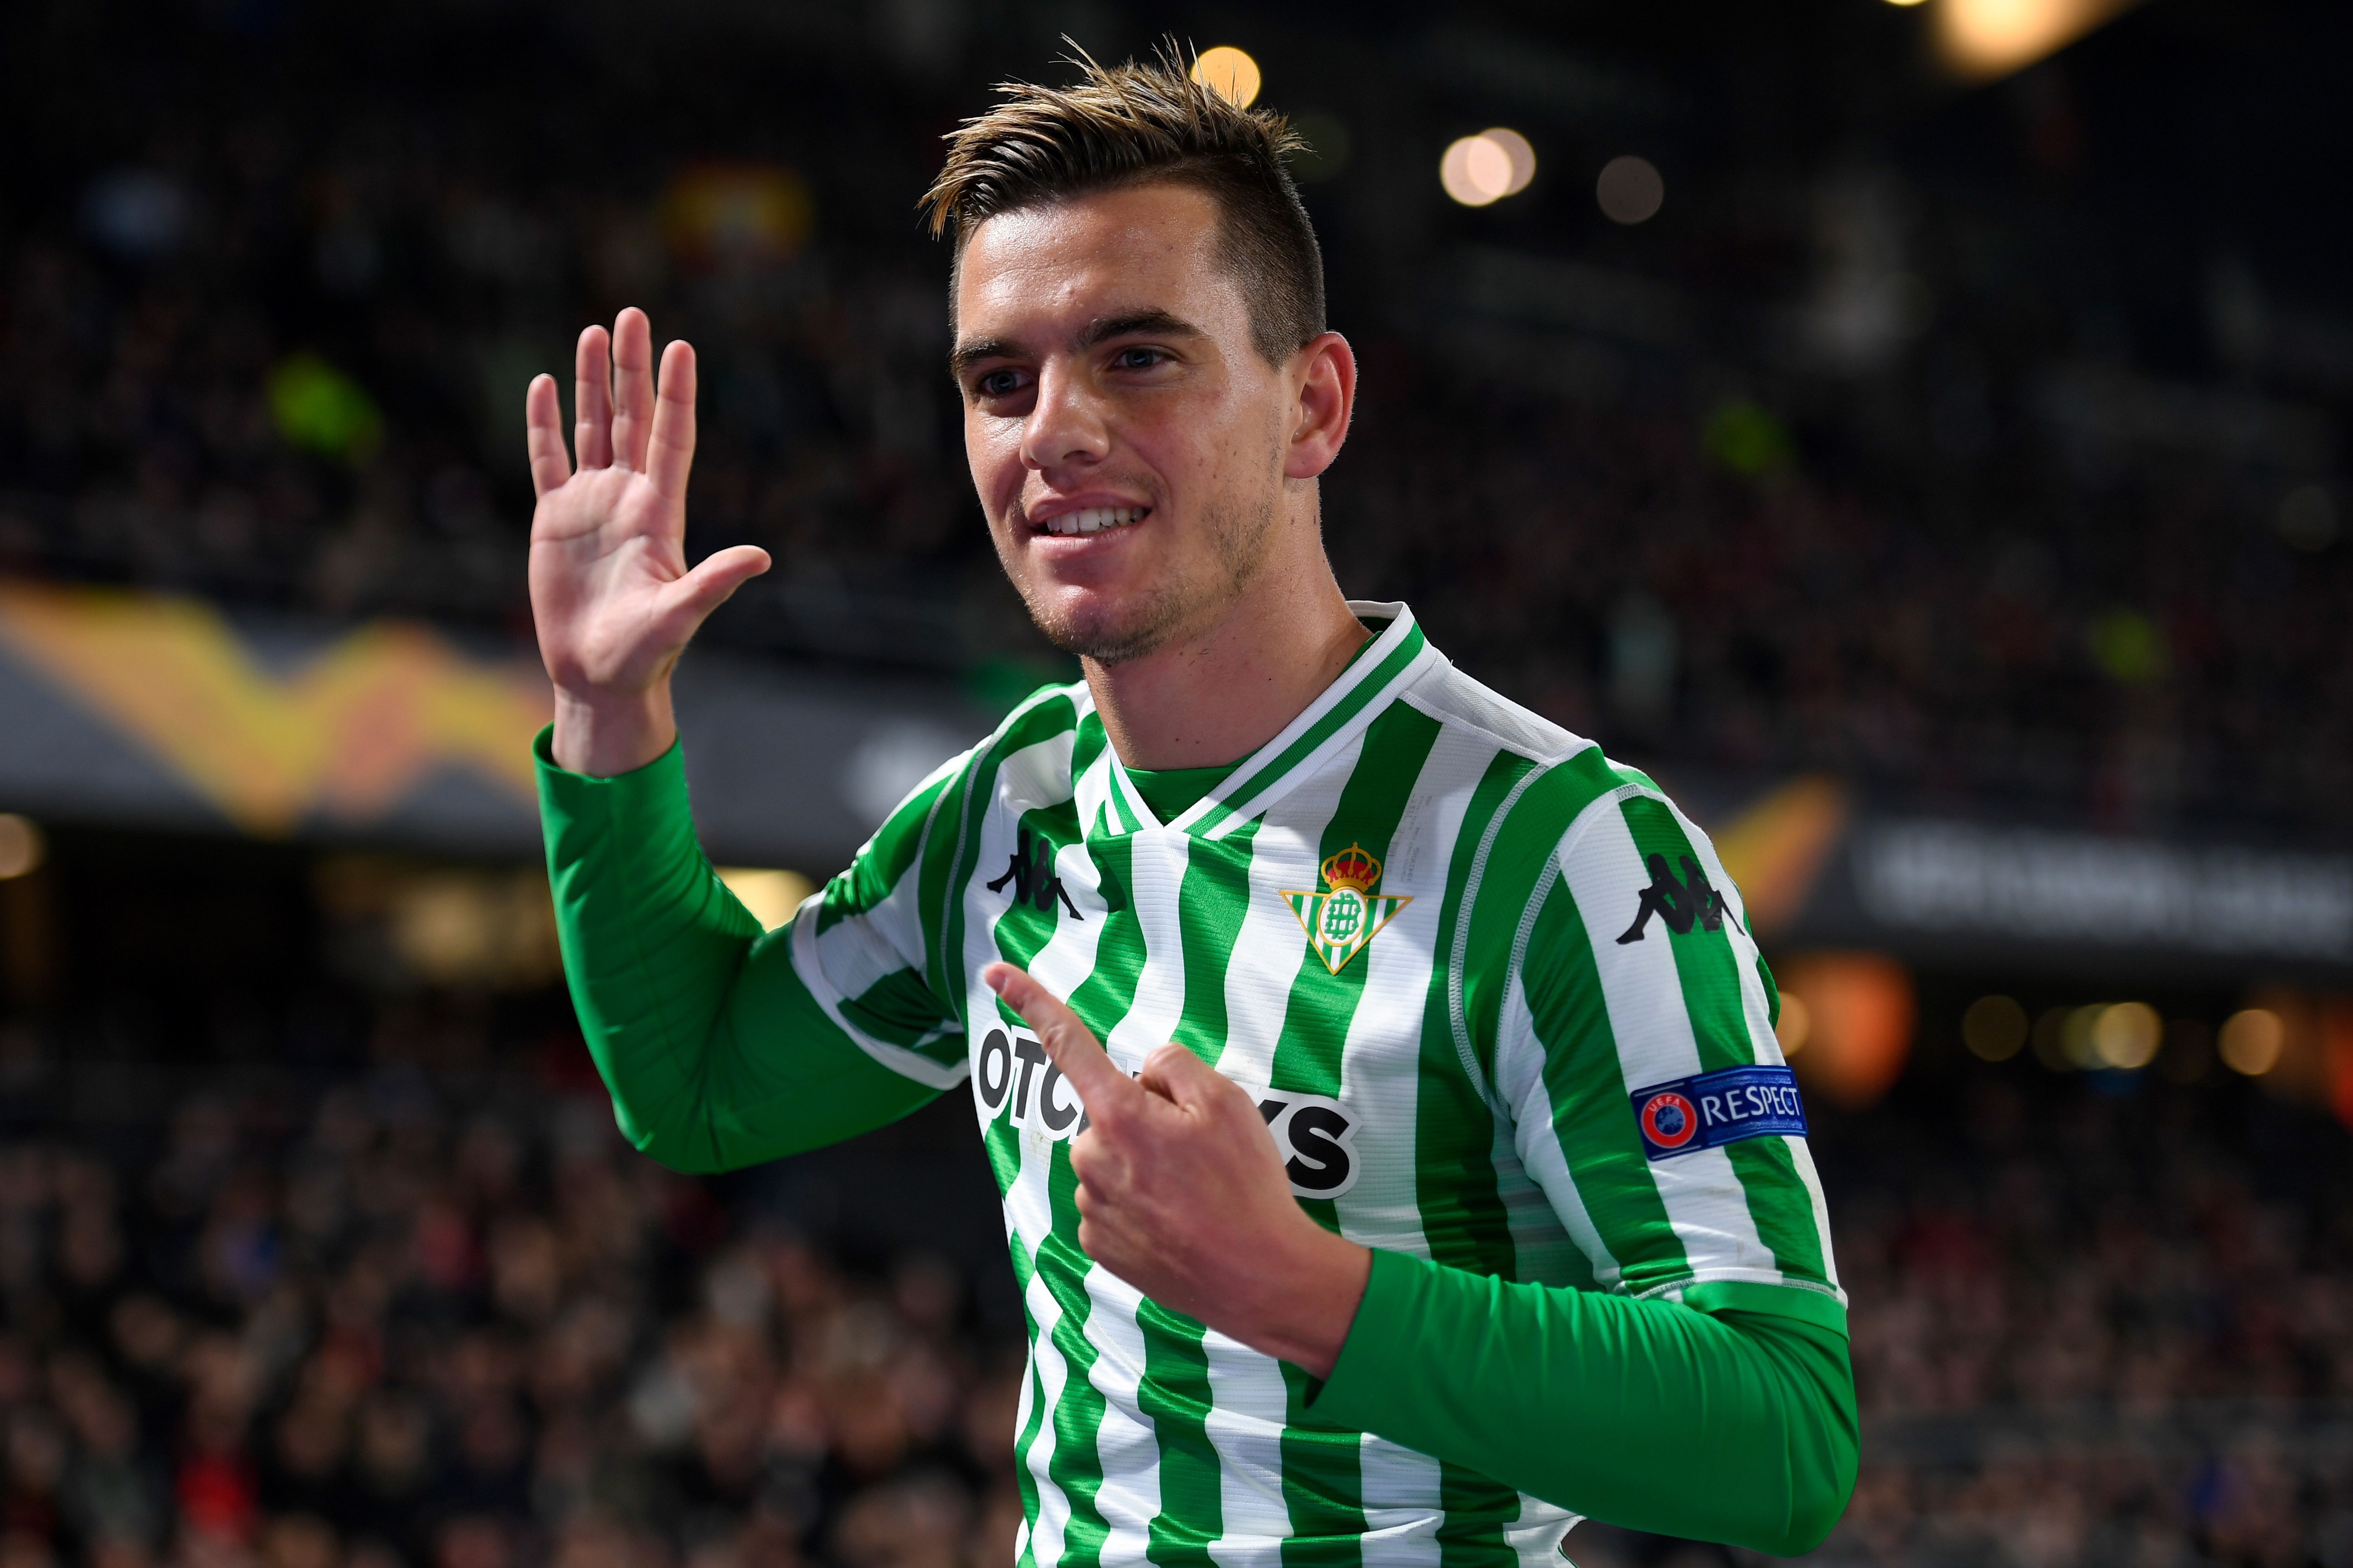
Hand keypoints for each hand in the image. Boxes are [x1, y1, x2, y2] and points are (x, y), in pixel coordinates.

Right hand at [526, 308, 771, 775]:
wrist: (599, 676)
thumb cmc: (643, 653)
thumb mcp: (681, 616)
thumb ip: (713, 583)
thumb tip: (760, 558)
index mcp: (659, 513)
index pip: (671, 439)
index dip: (675, 394)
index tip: (681, 347)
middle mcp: (628, 498)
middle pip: (633, 419)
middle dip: (632, 368)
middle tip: (632, 315)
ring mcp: (590, 505)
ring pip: (593, 429)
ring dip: (593, 383)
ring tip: (593, 333)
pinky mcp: (554, 519)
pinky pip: (548, 461)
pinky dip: (545, 424)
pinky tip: (543, 386)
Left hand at [982, 962, 1370, 1376]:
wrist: (1260, 1279)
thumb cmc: (1246, 1185)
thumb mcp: (1227, 1101)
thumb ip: (1174, 1066)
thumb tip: (1143, 1073)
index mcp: (1120, 1115)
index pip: (1067, 1043)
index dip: (1031, 1001)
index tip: (994, 971)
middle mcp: (1093, 1159)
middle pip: (1110, 1115)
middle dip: (1145, 1122)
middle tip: (1200, 1154)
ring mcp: (1093, 1206)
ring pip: (1111, 1161)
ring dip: (1145, 1168)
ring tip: (1199, 1195)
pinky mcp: (1099, 1247)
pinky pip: (1111, 1204)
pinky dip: (1141, 1206)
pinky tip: (1180, 1223)